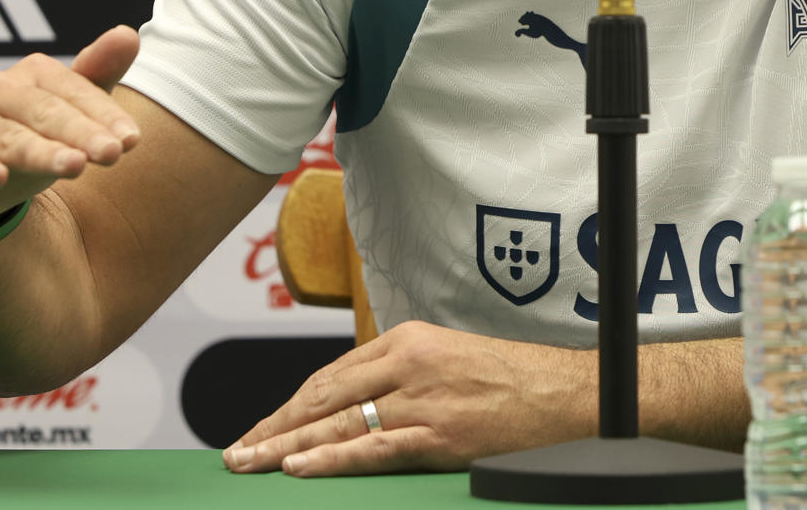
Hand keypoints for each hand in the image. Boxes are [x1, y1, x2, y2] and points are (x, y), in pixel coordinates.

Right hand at [0, 26, 141, 236]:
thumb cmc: (22, 138)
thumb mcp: (64, 113)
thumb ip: (97, 77)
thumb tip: (129, 34)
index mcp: (33, 75)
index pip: (76, 93)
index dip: (105, 116)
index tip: (132, 140)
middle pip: (46, 112)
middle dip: (81, 133)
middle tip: (112, 153)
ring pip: (9, 138)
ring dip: (41, 152)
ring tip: (74, 166)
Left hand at [222, 320, 594, 475]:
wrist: (569, 394)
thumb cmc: (514, 379)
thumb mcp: (451, 358)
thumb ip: (404, 374)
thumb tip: (356, 405)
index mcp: (410, 339)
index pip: (333, 374)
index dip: (292, 403)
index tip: (264, 425)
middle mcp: (409, 363)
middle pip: (324, 396)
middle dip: (275, 425)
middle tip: (238, 449)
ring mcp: (423, 399)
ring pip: (339, 423)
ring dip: (287, 445)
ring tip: (251, 463)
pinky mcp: (439, 434)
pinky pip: (373, 449)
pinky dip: (331, 458)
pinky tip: (299, 466)